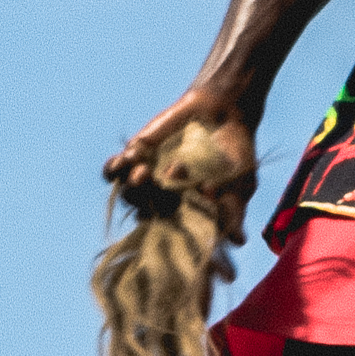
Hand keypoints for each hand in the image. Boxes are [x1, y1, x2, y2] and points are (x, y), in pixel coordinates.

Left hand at [103, 86, 257, 230]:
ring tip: (144, 173)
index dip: (168, 235)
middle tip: (157, 197)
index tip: (171, 227)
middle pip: (146, 215)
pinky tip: (128, 159)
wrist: (223, 113)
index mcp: (187, 214)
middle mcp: (163, 201)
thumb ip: (234, 211)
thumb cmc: (235, 156)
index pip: (172, 234)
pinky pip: (114, 170)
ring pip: (129, 195)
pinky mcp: (135, 157)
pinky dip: (114, 169)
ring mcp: (147, 181)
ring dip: (133, 189)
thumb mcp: (240, 184)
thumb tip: (239, 241)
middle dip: (148, 207)